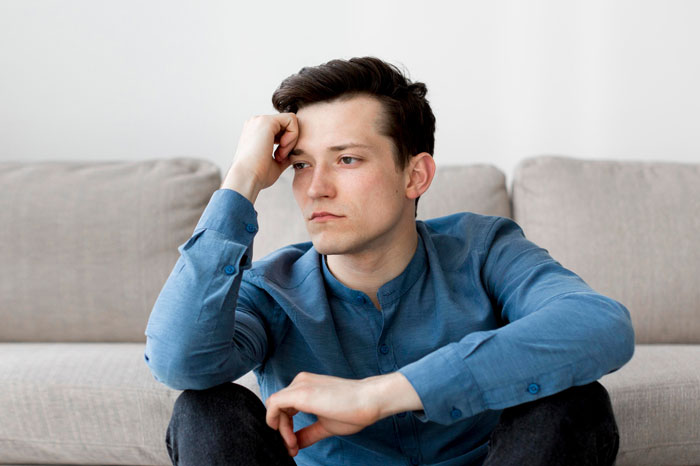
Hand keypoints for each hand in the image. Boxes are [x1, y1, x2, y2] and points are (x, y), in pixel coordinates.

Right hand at [221, 113, 298, 202]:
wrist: (247, 177)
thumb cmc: (257, 174)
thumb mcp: (275, 163)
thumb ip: (284, 154)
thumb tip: (294, 152)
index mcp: (256, 132)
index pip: (281, 129)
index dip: (286, 143)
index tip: (279, 157)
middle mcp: (256, 123)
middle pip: (286, 124)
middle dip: (290, 141)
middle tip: (280, 157)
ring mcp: (260, 120)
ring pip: (290, 121)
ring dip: (291, 139)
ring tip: (280, 154)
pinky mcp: (267, 121)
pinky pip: (291, 120)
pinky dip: (293, 134)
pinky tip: (283, 147)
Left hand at [265, 371, 422, 456]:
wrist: (369, 400)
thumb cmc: (353, 410)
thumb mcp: (325, 425)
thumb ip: (308, 432)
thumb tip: (295, 444)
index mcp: (306, 386)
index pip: (283, 407)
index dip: (285, 428)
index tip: (295, 445)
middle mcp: (300, 382)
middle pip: (277, 408)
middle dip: (282, 431)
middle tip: (294, 448)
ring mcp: (299, 385)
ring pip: (274, 407)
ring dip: (281, 430)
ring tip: (294, 445)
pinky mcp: (300, 393)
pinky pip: (273, 406)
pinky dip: (276, 424)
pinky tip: (290, 438)